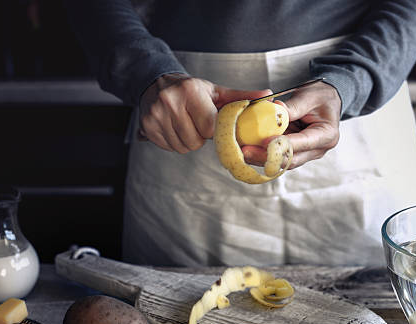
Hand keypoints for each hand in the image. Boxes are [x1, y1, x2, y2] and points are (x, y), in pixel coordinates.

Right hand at [139, 73, 270, 152]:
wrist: (156, 83)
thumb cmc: (192, 90)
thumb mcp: (216, 91)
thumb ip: (242, 97)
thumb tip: (268, 97)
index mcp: (191, 91)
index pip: (210, 127)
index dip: (213, 129)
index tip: (210, 121)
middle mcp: (171, 101)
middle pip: (196, 141)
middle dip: (200, 136)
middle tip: (196, 122)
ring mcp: (156, 115)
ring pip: (183, 147)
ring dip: (188, 141)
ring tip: (185, 124)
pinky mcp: (147, 126)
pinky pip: (169, 147)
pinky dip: (174, 142)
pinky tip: (173, 127)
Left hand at [242, 82, 340, 168]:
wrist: (325, 101)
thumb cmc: (320, 96)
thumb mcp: (308, 96)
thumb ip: (292, 106)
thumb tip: (273, 109)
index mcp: (326, 135)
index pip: (303, 143)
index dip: (282, 144)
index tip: (264, 141)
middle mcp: (317, 149)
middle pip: (290, 159)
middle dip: (267, 157)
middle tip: (246, 151)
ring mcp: (306, 154)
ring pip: (282, 162)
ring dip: (261, 158)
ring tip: (243, 152)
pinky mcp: (294, 153)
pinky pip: (278, 157)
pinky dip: (262, 154)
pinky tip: (247, 150)